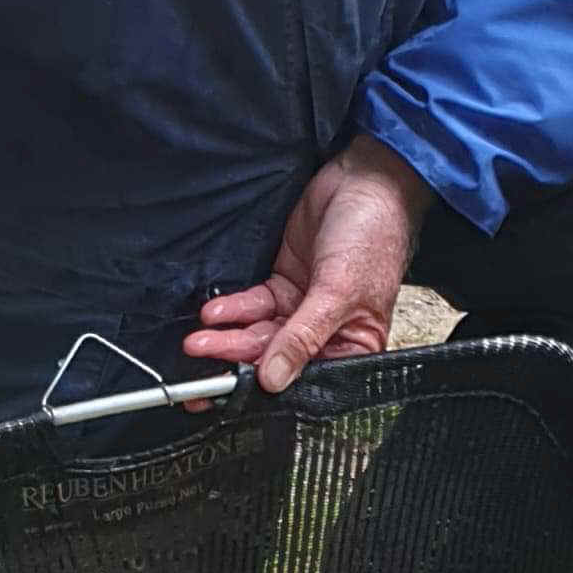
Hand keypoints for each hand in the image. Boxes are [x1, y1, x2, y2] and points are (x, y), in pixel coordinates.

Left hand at [182, 136, 429, 393]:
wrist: (364, 179)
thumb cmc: (373, 236)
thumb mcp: (339, 292)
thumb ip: (302, 337)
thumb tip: (274, 380)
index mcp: (354, 346)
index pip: (305, 380)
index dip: (267, 388)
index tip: (229, 392)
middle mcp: (327, 333)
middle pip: (274, 358)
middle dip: (235, 361)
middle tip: (201, 365)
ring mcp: (302, 308)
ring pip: (258, 333)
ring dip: (227, 338)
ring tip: (198, 340)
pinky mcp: (284, 283)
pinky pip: (253, 305)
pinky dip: (233, 309)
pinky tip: (213, 313)